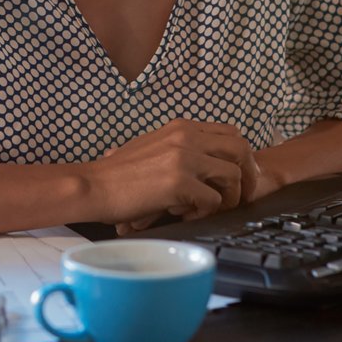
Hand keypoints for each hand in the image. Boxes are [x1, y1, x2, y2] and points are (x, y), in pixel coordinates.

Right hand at [81, 119, 259, 234]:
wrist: (94, 185)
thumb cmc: (119, 174)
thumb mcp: (154, 148)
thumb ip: (182, 149)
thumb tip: (210, 168)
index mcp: (182, 127)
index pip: (232, 134)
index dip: (243, 159)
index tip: (240, 180)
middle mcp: (186, 137)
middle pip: (241, 149)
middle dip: (248, 176)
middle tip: (240, 198)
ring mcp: (184, 157)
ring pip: (233, 176)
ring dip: (227, 198)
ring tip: (205, 209)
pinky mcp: (178, 182)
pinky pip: (213, 201)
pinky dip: (205, 212)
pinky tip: (185, 214)